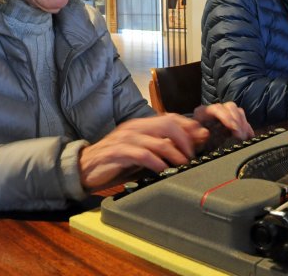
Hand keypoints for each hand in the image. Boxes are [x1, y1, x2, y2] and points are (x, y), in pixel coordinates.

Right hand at [78, 114, 208, 190]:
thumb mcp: (143, 152)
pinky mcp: (117, 152)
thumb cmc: (117, 161)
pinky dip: (156, 162)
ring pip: (157, 140)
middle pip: (167, 124)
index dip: (188, 126)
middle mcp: (135, 128)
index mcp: (142, 125)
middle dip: (185, 138)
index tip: (202, 137)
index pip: (171, 117)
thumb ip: (163, 147)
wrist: (85, 168)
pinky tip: (163, 169)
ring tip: (183, 164)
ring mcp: (126, 139)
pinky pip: (141, 154)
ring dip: (174, 152)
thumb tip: (190, 145)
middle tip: (193, 154)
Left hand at [192, 101, 253, 140]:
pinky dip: (246, 127)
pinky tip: (250, 135)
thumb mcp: (193, 139)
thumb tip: (205, 133)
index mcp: (203, 112)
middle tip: (240, 135)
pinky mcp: (232, 120)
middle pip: (230, 107)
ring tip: (244, 137)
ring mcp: (224, 113)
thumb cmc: (193, 140)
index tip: (233, 128)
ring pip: (237, 111)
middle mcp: (215, 109)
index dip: (226, 117)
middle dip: (237, 121)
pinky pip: (242, 119)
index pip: (216, 109)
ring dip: (243, 124)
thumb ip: (197, 136)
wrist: (194, 141)